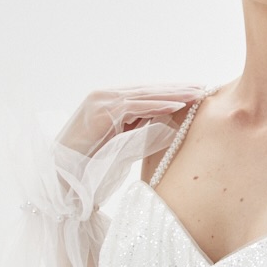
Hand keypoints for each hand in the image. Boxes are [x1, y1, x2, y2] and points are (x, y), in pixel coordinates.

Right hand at [56, 86, 195, 155]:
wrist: (62, 178)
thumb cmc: (92, 166)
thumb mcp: (121, 143)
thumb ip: (139, 129)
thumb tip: (168, 126)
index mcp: (110, 102)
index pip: (146, 93)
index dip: (172, 92)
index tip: (196, 92)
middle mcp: (105, 96)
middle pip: (148, 90)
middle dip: (177, 89)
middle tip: (203, 88)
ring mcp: (101, 101)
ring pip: (144, 95)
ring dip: (172, 95)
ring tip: (197, 95)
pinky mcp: (100, 112)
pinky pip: (134, 107)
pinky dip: (157, 106)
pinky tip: (177, 106)